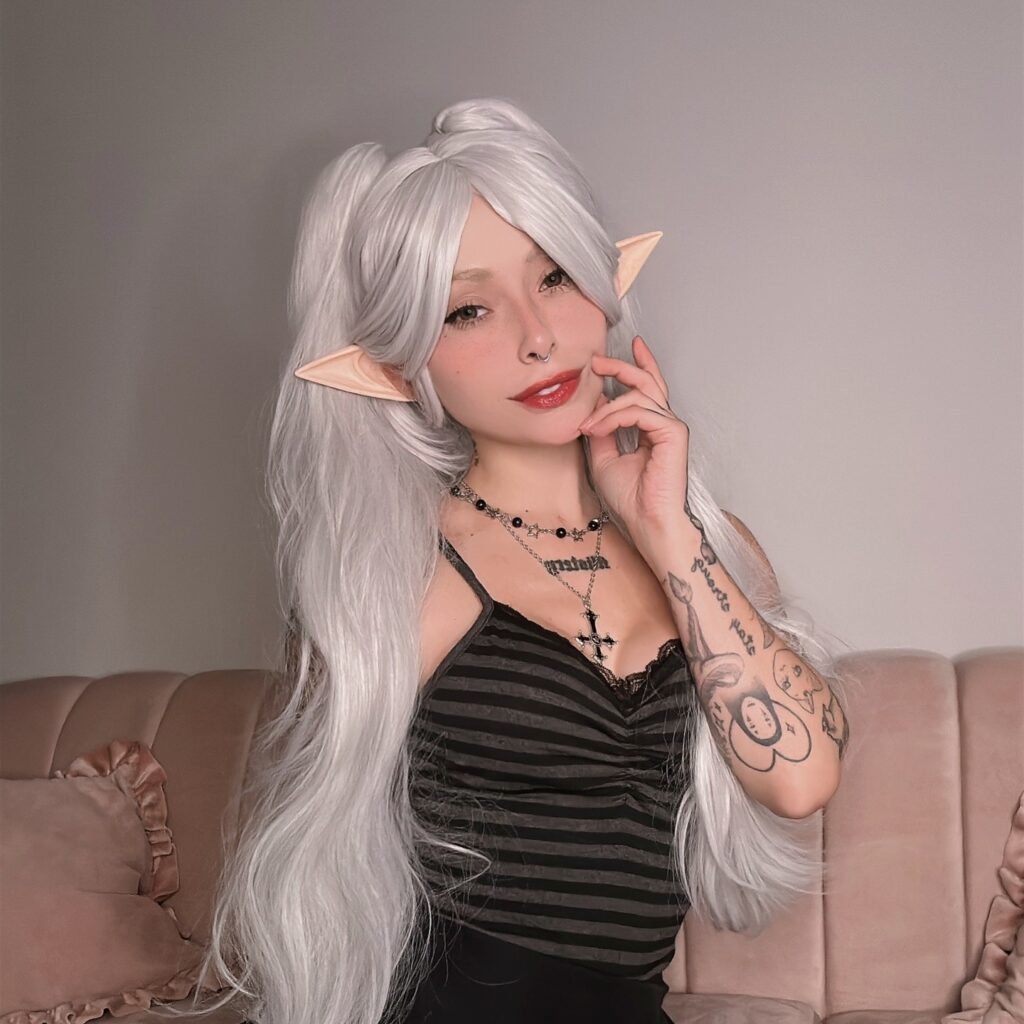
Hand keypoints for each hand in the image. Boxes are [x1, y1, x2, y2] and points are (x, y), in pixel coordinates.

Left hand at [578, 335, 689, 552]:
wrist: (646, 521)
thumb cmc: (630, 499)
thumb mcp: (604, 458)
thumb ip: (602, 430)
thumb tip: (595, 403)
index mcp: (652, 429)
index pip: (647, 390)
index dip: (639, 365)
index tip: (626, 348)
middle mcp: (664, 424)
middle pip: (646, 382)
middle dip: (622, 366)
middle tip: (597, 360)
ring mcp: (671, 428)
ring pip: (638, 396)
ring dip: (605, 409)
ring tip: (587, 425)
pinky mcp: (673, 433)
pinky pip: (639, 412)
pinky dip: (614, 418)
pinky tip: (598, 429)